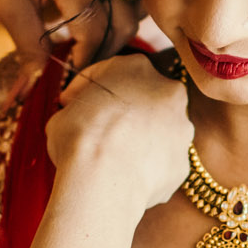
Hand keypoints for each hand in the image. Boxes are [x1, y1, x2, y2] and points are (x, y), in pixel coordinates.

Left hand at [0, 0, 141, 66]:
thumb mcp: (5, 5)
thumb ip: (28, 49)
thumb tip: (32, 91)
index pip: (93, 30)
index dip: (84, 60)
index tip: (69, 75)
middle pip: (122, 22)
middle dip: (103, 52)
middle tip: (80, 64)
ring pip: (138, 5)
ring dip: (120, 30)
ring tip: (92, 40)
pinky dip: (131, 3)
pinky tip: (110, 13)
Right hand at [47, 55, 190, 210]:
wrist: (103, 180)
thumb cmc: (79, 138)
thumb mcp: (65, 111)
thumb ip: (80, 107)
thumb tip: (79, 117)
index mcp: (137, 67)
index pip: (110, 72)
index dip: (87, 90)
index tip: (72, 105)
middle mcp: (168, 92)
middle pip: (144, 99)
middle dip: (124, 113)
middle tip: (98, 132)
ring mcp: (181, 129)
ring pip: (159, 132)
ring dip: (140, 141)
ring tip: (113, 159)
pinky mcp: (182, 163)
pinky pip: (162, 164)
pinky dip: (147, 169)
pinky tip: (126, 179)